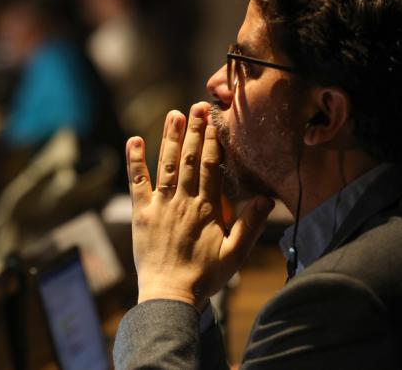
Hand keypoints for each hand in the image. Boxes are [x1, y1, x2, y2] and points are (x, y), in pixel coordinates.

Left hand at [126, 102, 273, 308]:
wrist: (169, 295)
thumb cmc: (204, 277)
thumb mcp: (236, 254)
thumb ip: (251, 226)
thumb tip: (268, 199)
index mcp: (206, 209)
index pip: (211, 166)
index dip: (213, 141)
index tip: (215, 120)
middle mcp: (182, 201)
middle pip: (189, 159)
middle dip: (194, 130)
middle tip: (197, 106)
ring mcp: (159, 205)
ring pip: (166, 165)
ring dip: (169, 138)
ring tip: (174, 114)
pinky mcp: (141, 213)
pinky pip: (137, 182)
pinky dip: (135, 161)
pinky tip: (134, 140)